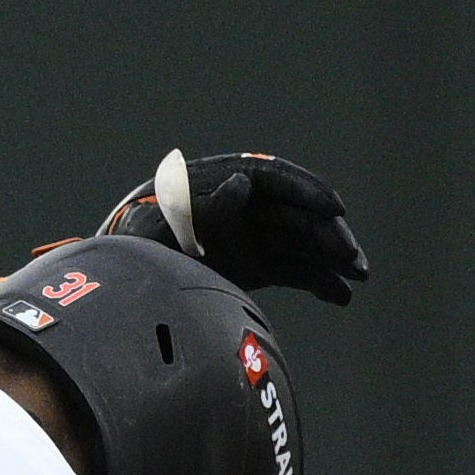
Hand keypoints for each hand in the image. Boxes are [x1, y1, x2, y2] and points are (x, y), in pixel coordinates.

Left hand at [105, 148, 370, 303]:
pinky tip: (341, 296)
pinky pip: (291, 269)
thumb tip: (243, 182)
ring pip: (300, 241)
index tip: (336, 207)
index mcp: (215, 182)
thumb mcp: (163, 227)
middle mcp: (237, 207)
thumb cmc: (134, 245)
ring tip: (359, 276)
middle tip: (355, 260)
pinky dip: (317, 281)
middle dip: (328, 233)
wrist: (115, 285)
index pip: (271, 178)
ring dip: (332, 256)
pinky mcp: (249, 266)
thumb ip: (204, 207)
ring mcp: (246, 237)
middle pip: (294, 212)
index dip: (306, 190)